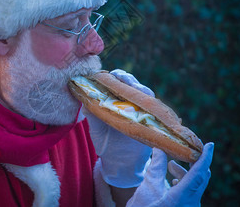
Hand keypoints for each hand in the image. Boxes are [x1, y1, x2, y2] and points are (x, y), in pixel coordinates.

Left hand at [85, 69, 154, 187]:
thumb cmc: (106, 143)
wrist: (120, 163)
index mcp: (112, 100)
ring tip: (135, 88)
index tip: (109, 75)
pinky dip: (152, 102)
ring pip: (143, 92)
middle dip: (127, 78)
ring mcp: (140, 109)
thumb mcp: (96, 130)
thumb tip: (84, 102)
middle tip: (123, 78)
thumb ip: (92, 116)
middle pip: (129, 83)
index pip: (113, 82)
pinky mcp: (151, 118)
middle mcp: (127, 101)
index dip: (112, 77)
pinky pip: (154, 107)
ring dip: (140, 87)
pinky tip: (148, 101)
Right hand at [126, 142, 213, 206]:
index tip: (210, 145)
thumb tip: (159, 149)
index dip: (205, 157)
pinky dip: (184, 182)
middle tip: (183, 151)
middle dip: (192, 162)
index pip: (199, 172)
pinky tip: (173, 180)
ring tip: (170, 166)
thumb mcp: (148, 187)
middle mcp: (192, 202)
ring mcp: (190, 206)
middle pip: (200, 177)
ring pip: (195, 185)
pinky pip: (192, 192)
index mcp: (183, 196)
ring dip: (184, 172)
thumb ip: (156, 167)